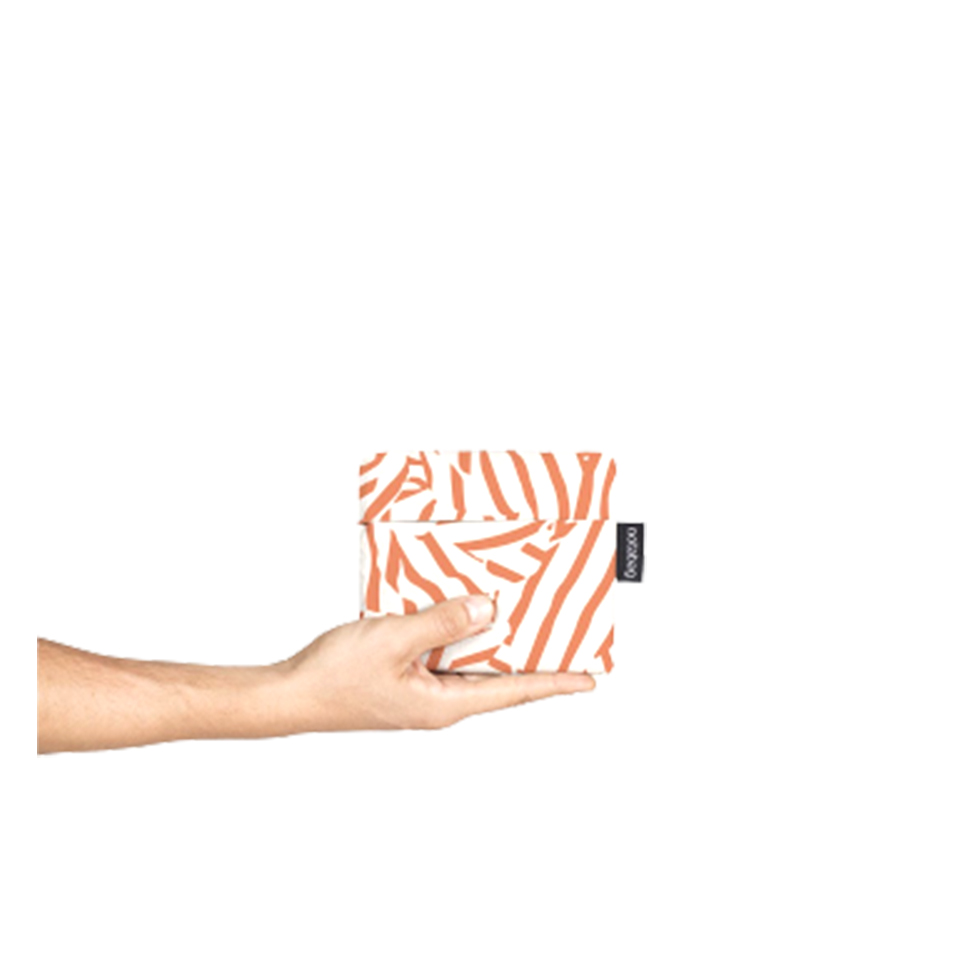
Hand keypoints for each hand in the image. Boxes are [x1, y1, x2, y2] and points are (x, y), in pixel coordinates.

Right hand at [278, 594, 595, 731]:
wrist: (290, 694)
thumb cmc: (334, 677)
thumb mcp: (394, 640)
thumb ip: (443, 623)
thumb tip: (488, 609)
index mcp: (445, 704)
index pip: (514, 691)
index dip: (554, 682)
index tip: (589, 679)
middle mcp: (440, 703)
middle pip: (498, 678)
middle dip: (532, 658)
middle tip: (563, 638)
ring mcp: (423, 692)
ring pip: (471, 664)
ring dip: (494, 641)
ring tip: (521, 617)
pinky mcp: (407, 678)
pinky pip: (445, 655)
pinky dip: (459, 634)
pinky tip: (462, 612)